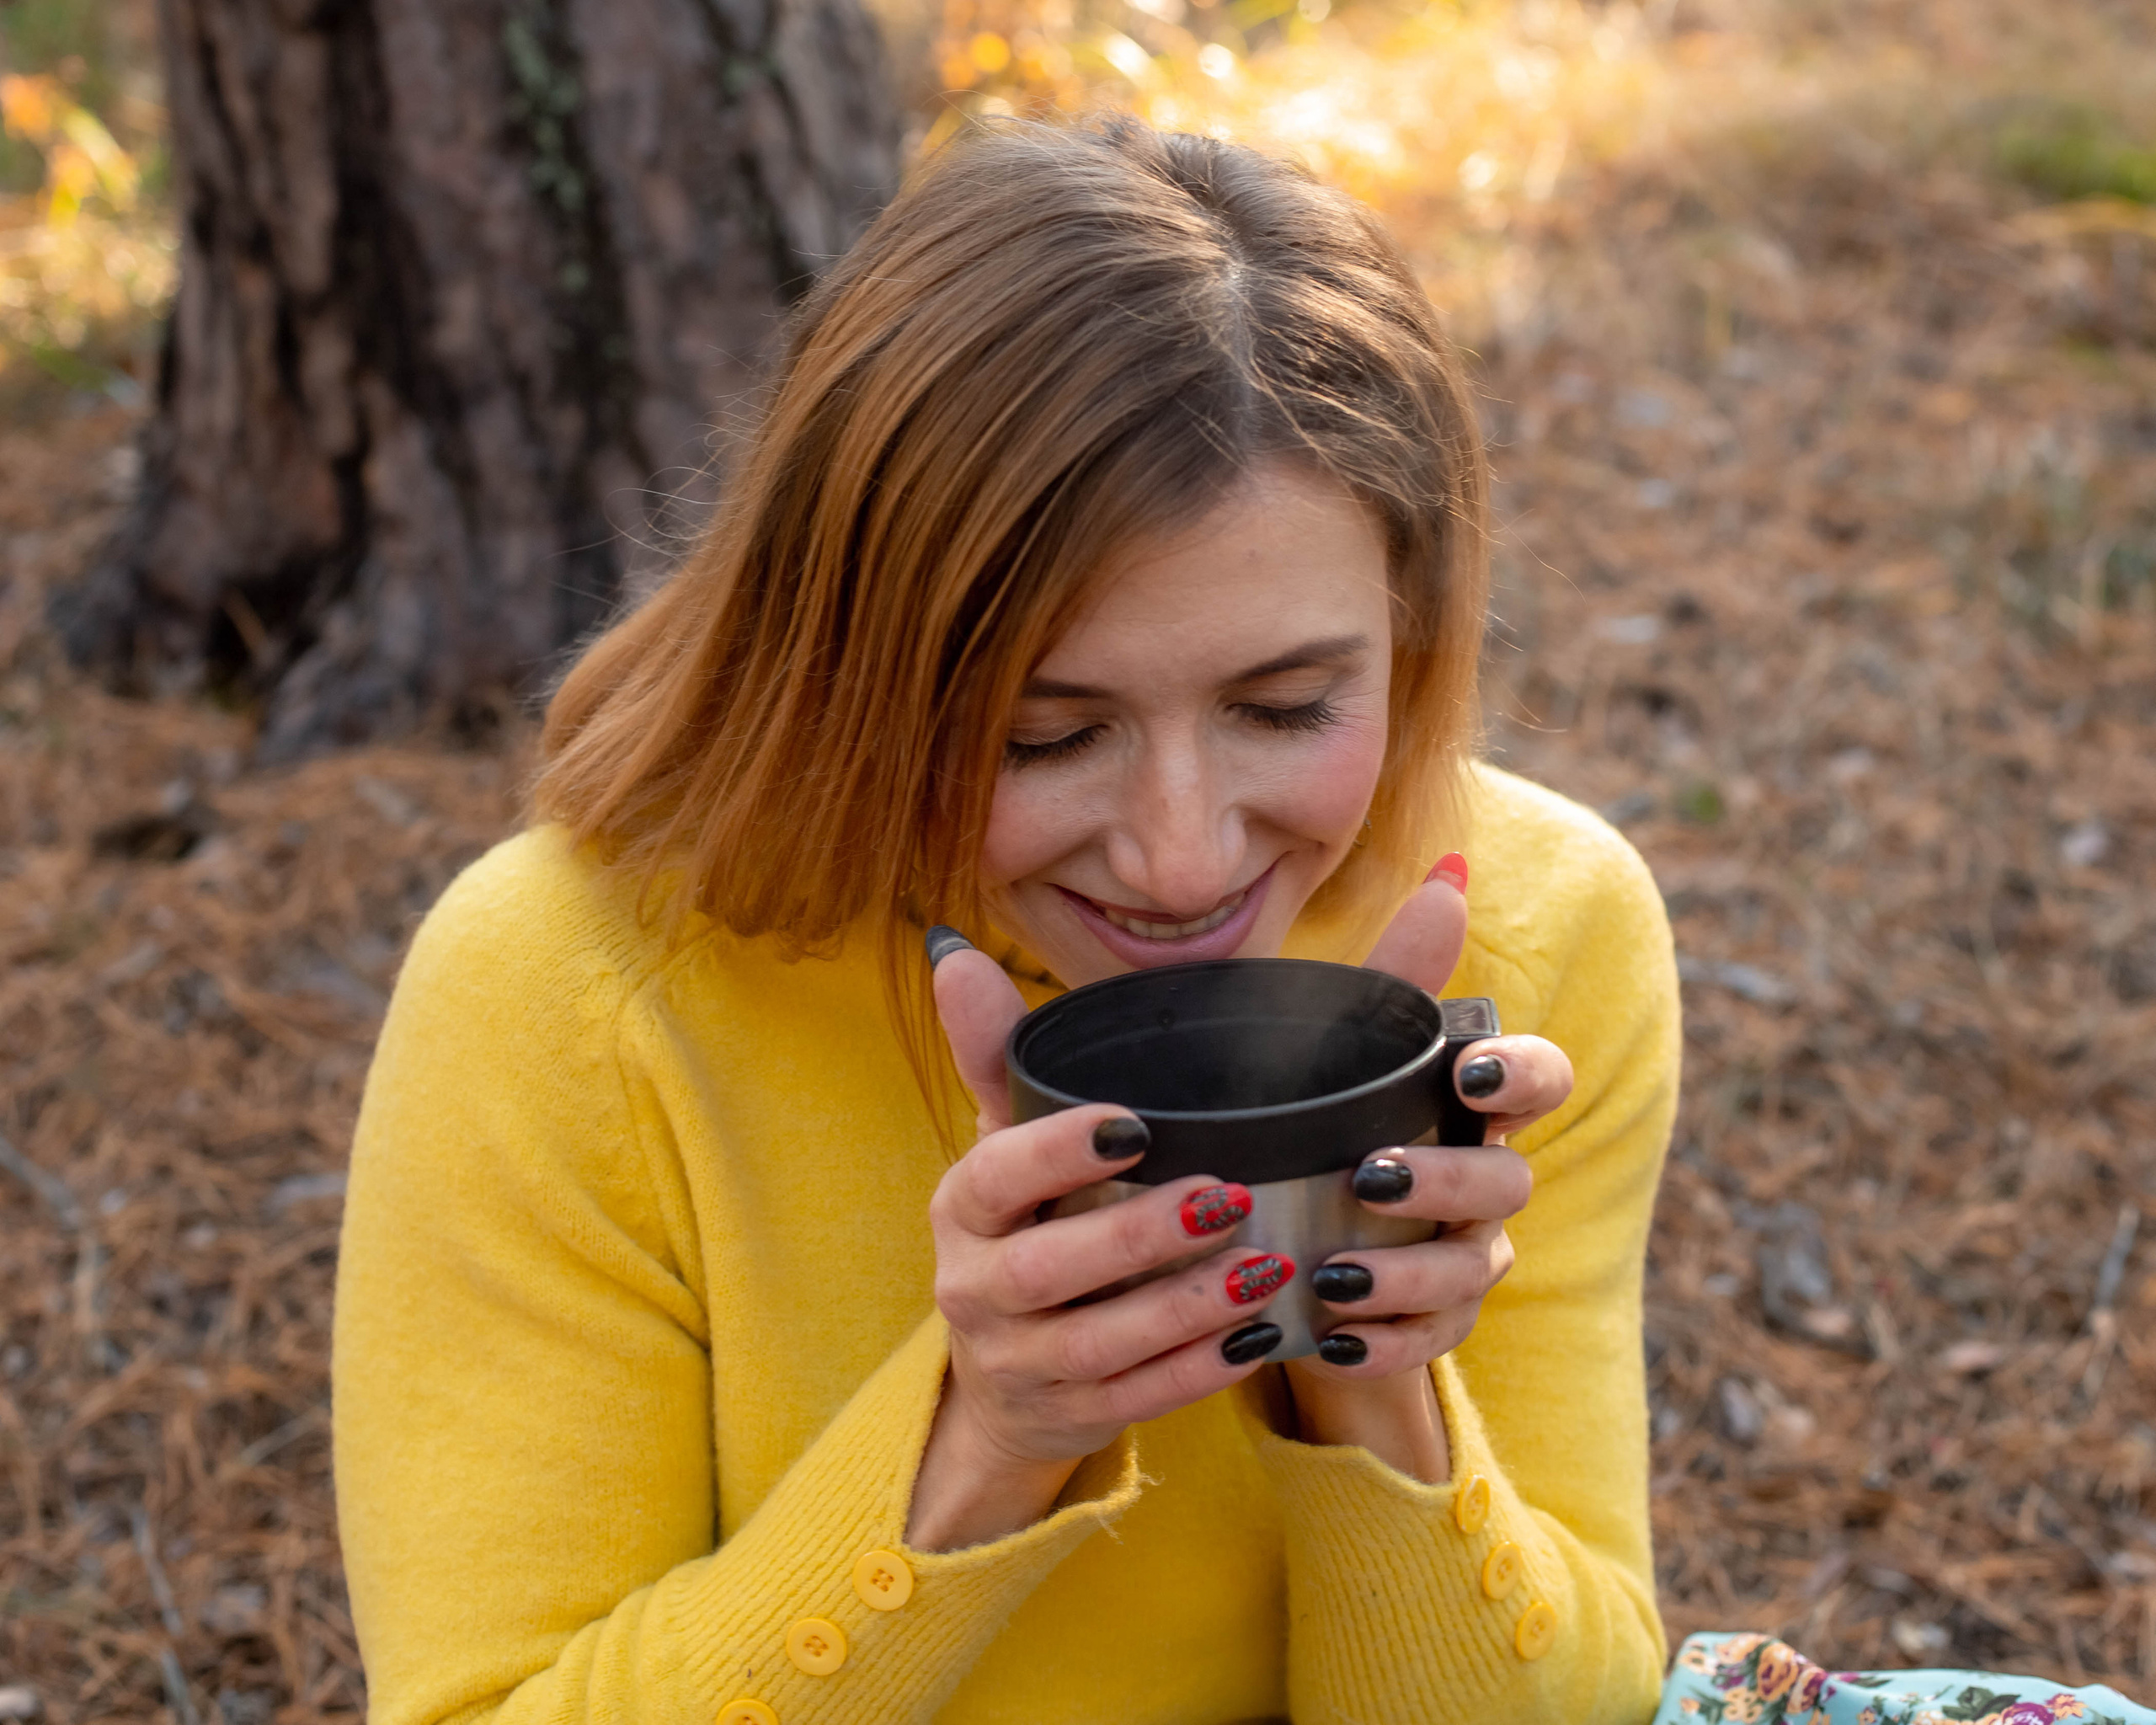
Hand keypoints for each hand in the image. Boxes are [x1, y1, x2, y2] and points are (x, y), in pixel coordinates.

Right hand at [906, 941, 1290, 1549]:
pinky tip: (1260, 1335)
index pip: (996, 1176)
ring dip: (1188, 1307)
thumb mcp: (1005, 1141)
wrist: (1003, 1378)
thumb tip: (951, 953)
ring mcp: (1019, 1362)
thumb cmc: (1025, 1224)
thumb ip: (994, 1051)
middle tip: (1231, 1194)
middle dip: (1142, 1235)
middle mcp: (974, 1289)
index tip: (1136, 1125)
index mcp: (961, 1208)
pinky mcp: (1070, 1415)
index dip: (1059, 1153)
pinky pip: (1137, 1399)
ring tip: (1267, 1266)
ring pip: (1102, 1343)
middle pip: (1052, 1269)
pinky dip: (1198, 1371)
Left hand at [1280, 859, 1573, 1480]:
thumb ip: (1395, 972)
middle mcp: (1485, 1178)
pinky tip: (1330, 1338)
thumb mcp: (1336, 1048)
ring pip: (1471, 1269)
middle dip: (1448, 1180)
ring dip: (1407, 1273)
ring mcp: (1466, 1253)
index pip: (1539, 1079)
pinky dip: (1383, 1343)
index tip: (1468, 1074)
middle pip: (1507, 1182)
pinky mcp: (1432, 1321)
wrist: (1283, 1226)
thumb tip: (1450, 871)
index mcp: (1469, 1104)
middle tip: (1371, 1176)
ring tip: (1331, 1273)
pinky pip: (1430, 1342)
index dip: (1523, 1077)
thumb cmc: (1319, 1119)